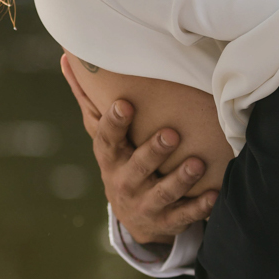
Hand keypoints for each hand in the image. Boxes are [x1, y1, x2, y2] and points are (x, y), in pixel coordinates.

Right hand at [61, 55, 216, 247]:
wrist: (133, 218)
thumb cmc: (120, 161)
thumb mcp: (104, 136)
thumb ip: (88, 100)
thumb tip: (66, 57)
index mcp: (110, 158)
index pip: (107, 139)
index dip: (114, 123)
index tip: (124, 104)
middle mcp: (124, 182)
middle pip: (137, 167)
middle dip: (153, 152)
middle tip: (171, 134)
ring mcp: (146, 203)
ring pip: (163, 193)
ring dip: (180, 179)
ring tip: (197, 163)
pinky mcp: (167, 220)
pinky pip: (183, 216)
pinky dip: (198, 208)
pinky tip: (213, 196)